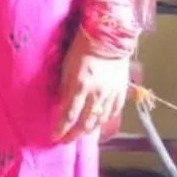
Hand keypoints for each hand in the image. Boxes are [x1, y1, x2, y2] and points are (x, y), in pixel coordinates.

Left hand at [51, 28, 128, 143]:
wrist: (109, 36)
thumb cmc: (82, 47)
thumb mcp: (67, 65)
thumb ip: (65, 87)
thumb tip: (61, 106)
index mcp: (81, 86)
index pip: (69, 116)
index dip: (61, 129)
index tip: (55, 138)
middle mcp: (96, 94)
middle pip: (85, 123)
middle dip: (74, 135)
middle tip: (66, 140)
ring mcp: (111, 94)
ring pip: (100, 120)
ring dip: (89, 130)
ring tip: (81, 133)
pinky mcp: (121, 90)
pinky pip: (114, 111)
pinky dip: (106, 119)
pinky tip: (99, 122)